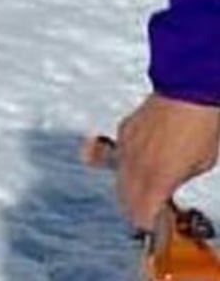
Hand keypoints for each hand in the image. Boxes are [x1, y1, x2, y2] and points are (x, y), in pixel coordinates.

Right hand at [115, 94, 219, 231]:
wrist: (188, 90)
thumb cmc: (200, 127)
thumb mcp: (199, 165)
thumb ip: (177, 180)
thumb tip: (170, 186)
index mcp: (156, 181)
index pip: (143, 216)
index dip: (149, 226)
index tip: (157, 228)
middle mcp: (137, 166)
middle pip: (126, 200)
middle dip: (137, 211)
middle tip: (150, 214)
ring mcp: (127, 146)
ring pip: (118, 179)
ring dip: (127, 190)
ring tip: (139, 194)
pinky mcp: (125, 130)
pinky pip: (117, 155)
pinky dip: (122, 164)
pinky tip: (130, 165)